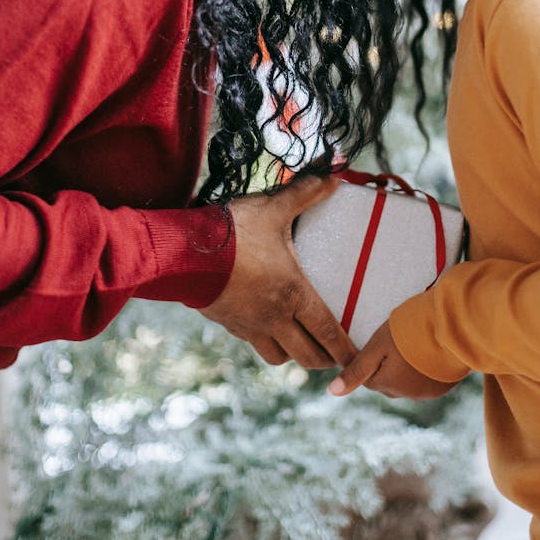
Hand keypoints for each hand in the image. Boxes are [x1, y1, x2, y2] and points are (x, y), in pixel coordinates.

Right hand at [199, 174, 355, 369]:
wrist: (183, 254)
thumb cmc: (233, 233)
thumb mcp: (273, 209)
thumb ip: (305, 194)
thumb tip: (333, 179)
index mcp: (293, 293)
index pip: (327, 331)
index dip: (344, 350)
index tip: (356, 360)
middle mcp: (274, 317)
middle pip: (306, 355)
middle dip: (324, 359)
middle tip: (333, 355)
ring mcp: (249, 325)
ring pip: (278, 356)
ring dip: (293, 354)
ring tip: (300, 342)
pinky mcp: (228, 324)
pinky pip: (253, 343)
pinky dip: (266, 341)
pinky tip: (266, 327)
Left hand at [327, 321, 457, 399]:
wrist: (450, 327)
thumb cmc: (409, 332)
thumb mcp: (377, 346)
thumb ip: (356, 369)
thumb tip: (331, 391)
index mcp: (387, 385)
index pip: (369, 378)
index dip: (371, 359)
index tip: (380, 343)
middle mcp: (406, 395)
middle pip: (388, 383)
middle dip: (388, 367)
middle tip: (397, 343)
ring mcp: (426, 393)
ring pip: (407, 384)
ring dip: (407, 370)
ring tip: (414, 346)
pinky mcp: (443, 387)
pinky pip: (427, 383)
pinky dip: (425, 372)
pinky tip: (429, 353)